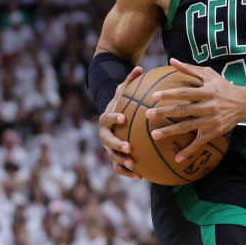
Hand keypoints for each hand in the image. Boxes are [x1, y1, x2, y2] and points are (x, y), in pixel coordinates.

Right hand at [98, 66, 143, 180]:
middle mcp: (104, 134)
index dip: (114, 118)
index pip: (107, 118)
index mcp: (106, 118)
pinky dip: (128, 173)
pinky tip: (141, 176)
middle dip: (117, 145)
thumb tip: (140, 68)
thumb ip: (130, 81)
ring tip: (134, 163)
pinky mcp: (114, 158)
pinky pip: (119, 168)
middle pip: (107, 141)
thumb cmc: (122, 104)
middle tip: (129, 147)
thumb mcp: (124, 92)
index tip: (123, 118)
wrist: (113, 120)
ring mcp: (108, 148)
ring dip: (122, 161)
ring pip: (112, 157)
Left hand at [146, 59, 244, 162]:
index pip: (185, 92)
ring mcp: (211, 121)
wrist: (244, 103)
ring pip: (188, 127)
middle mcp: (208, 106)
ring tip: (154, 135)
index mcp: (206, 91)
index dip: (170, 94)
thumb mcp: (209, 74)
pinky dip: (189, 151)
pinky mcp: (214, 132)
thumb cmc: (223, 86)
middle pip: (183, 110)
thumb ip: (189, 69)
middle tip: (148, 115)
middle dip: (165, 113)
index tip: (154, 96)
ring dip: (171, 132)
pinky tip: (176, 159)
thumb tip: (171, 61)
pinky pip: (200, 143)